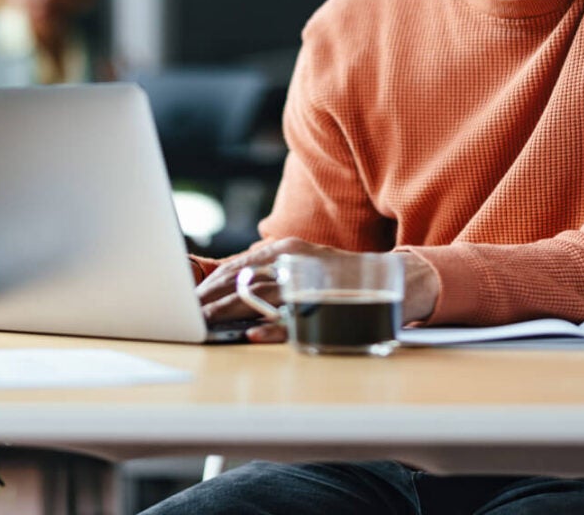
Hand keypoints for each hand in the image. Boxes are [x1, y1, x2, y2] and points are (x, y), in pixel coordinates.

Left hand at [198, 238, 439, 343]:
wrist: (393, 278)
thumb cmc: (339, 277)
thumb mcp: (302, 265)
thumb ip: (272, 273)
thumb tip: (231, 288)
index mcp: (288, 249)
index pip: (239, 264)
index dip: (211, 282)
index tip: (191, 298)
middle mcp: (297, 261)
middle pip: (244, 279)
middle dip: (212, 299)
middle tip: (190, 316)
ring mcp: (311, 283)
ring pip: (262, 297)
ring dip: (230, 312)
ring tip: (206, 324)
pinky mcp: (327, 307)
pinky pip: (294, 320)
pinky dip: (272, 328)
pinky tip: (252, 335)